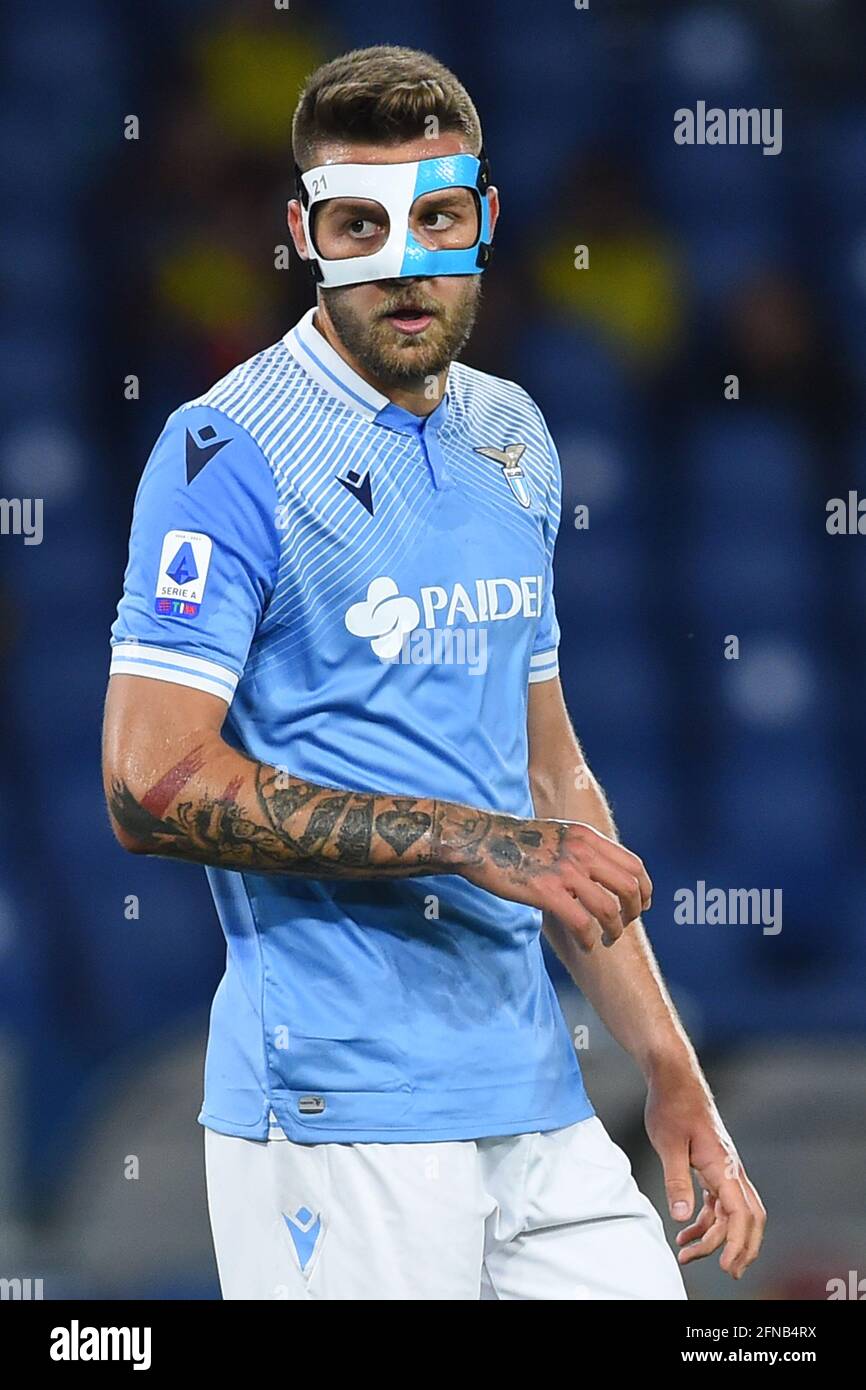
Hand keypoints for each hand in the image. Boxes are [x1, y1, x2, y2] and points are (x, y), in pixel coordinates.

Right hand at [440, 809, 651, 951]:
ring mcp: (565, 871)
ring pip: (610, 909)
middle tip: (623, 926)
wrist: (479, 839)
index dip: (645, 890)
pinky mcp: (546, 892)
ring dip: (613, 931)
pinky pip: (582, 923)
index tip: (641, 906)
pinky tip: (585, 945)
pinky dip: (588, 939)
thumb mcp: (559, 834)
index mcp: (587, 837)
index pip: (634, 865)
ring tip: (605, 940)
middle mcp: (582, 852)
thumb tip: (603, 875)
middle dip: (633, 913)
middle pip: (630, 887)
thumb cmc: (515, 841)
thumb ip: (583, 850)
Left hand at [645, 1066, 766, 1279]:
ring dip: (717, 1236)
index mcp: (723, 1166)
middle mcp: (731, 1169)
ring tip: (688, 1254)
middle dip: (741, 1247)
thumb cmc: (672, 1105)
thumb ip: (676, 1181)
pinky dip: (707, 1220)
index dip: (736, 1243)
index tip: (725, 1266)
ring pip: (733, 1211)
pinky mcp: (714, 1165)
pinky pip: (719, 1201)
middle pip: (749, 1217)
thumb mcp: (668, 1144)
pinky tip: (687, 1230)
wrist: (675, 1078)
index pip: (739, 1214)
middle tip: (727, 1271)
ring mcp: (724, 1168)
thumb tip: (684, 1216)